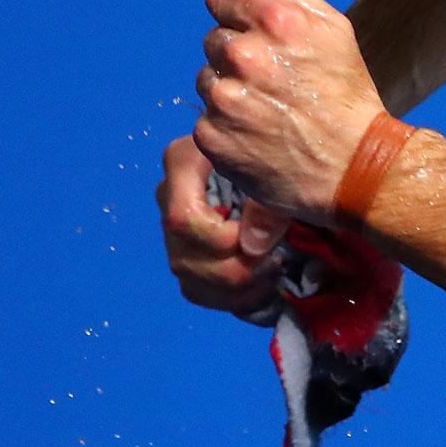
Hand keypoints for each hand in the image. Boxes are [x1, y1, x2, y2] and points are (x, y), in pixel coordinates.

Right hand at [155, 134, 290, 314]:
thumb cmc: (275, 149)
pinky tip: (265, 290)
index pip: (182, 218)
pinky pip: (197, 290)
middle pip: (183, 258)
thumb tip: (253, 245)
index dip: (218, 241)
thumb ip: (265, 203)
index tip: (259, 242)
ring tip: (274, 277)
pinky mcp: (187, 250)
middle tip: (276, 265)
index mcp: (183, 162)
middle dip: (234, 273)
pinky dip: (232, 299)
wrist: (274, 147)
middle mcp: (168, 195)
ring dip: (235, 292)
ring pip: (188, 279)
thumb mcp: (274, 166)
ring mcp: (174, 226)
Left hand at [193, 0, 385, 224]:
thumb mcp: (333, 29)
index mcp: (276, 21)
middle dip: (236, 55)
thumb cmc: (346, 95)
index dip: (237, 13)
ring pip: (206, 78)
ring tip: (266, 110)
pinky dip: (225, 125)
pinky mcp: (211, 137)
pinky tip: (256, 133)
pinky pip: (204, 118)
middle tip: (274, 81)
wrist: (353, 168)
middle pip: (213, 39)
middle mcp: (245, 56)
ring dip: (228, 89)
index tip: (254, 34)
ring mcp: (225, 99)